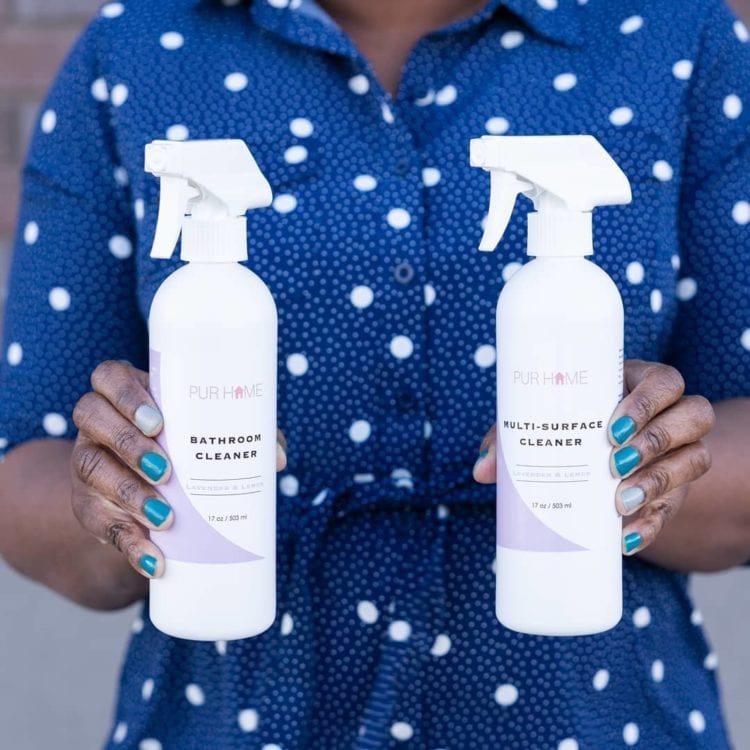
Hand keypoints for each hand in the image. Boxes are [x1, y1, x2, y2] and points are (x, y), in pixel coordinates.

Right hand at [71, 360, 286, 579]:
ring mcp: (87, 462)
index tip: (158, 422)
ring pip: (91, 467)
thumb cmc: (186, 451)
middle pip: (92, 415)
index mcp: (128, 395)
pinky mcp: (89, 506)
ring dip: (129, 494)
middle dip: (128, 443)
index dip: (126, 395)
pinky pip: (100, 523)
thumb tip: (276, 459)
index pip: (109, 376)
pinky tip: (154, 558)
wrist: (148, 500)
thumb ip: (243, 437)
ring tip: (166, 516)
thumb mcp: (206, 436)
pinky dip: (130, 543)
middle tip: (166, 470)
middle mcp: (99, 423)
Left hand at [472, 360, 714, 555]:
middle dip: (656, 441)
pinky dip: (652, 524)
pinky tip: (626, 539)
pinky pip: (677, 506)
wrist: (590, 462)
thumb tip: (482, 471)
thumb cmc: (561, 426)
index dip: (648, 401)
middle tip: (614, 464)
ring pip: (695, 459)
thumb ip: (509, 438)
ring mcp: (678, 453)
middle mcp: (669, 414)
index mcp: (636, 384)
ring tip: (619, 502)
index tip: (611, 427)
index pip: (664, 380)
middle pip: (693, 415)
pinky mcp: (674, 491)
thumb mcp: (538, 423)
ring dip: (660, 482)